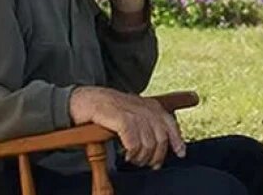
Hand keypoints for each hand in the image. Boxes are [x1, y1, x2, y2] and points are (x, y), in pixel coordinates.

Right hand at [69, 86, 184, 169]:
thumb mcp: (131, 115)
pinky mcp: (118, 116)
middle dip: (157, 155)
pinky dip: (132, 150)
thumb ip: (146, 125)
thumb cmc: (106, 111)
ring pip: (148, 141)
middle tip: (147, 163)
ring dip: (142, 156)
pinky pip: (133, 139)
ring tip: (133, 159)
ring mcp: (131, 110)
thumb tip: (160, 146)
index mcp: (150, 105)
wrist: (82, 100)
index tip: (180, 154)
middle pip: (161, 136)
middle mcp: (144, 106)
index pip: (170, 123)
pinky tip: (126, 154)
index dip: (177, 140)